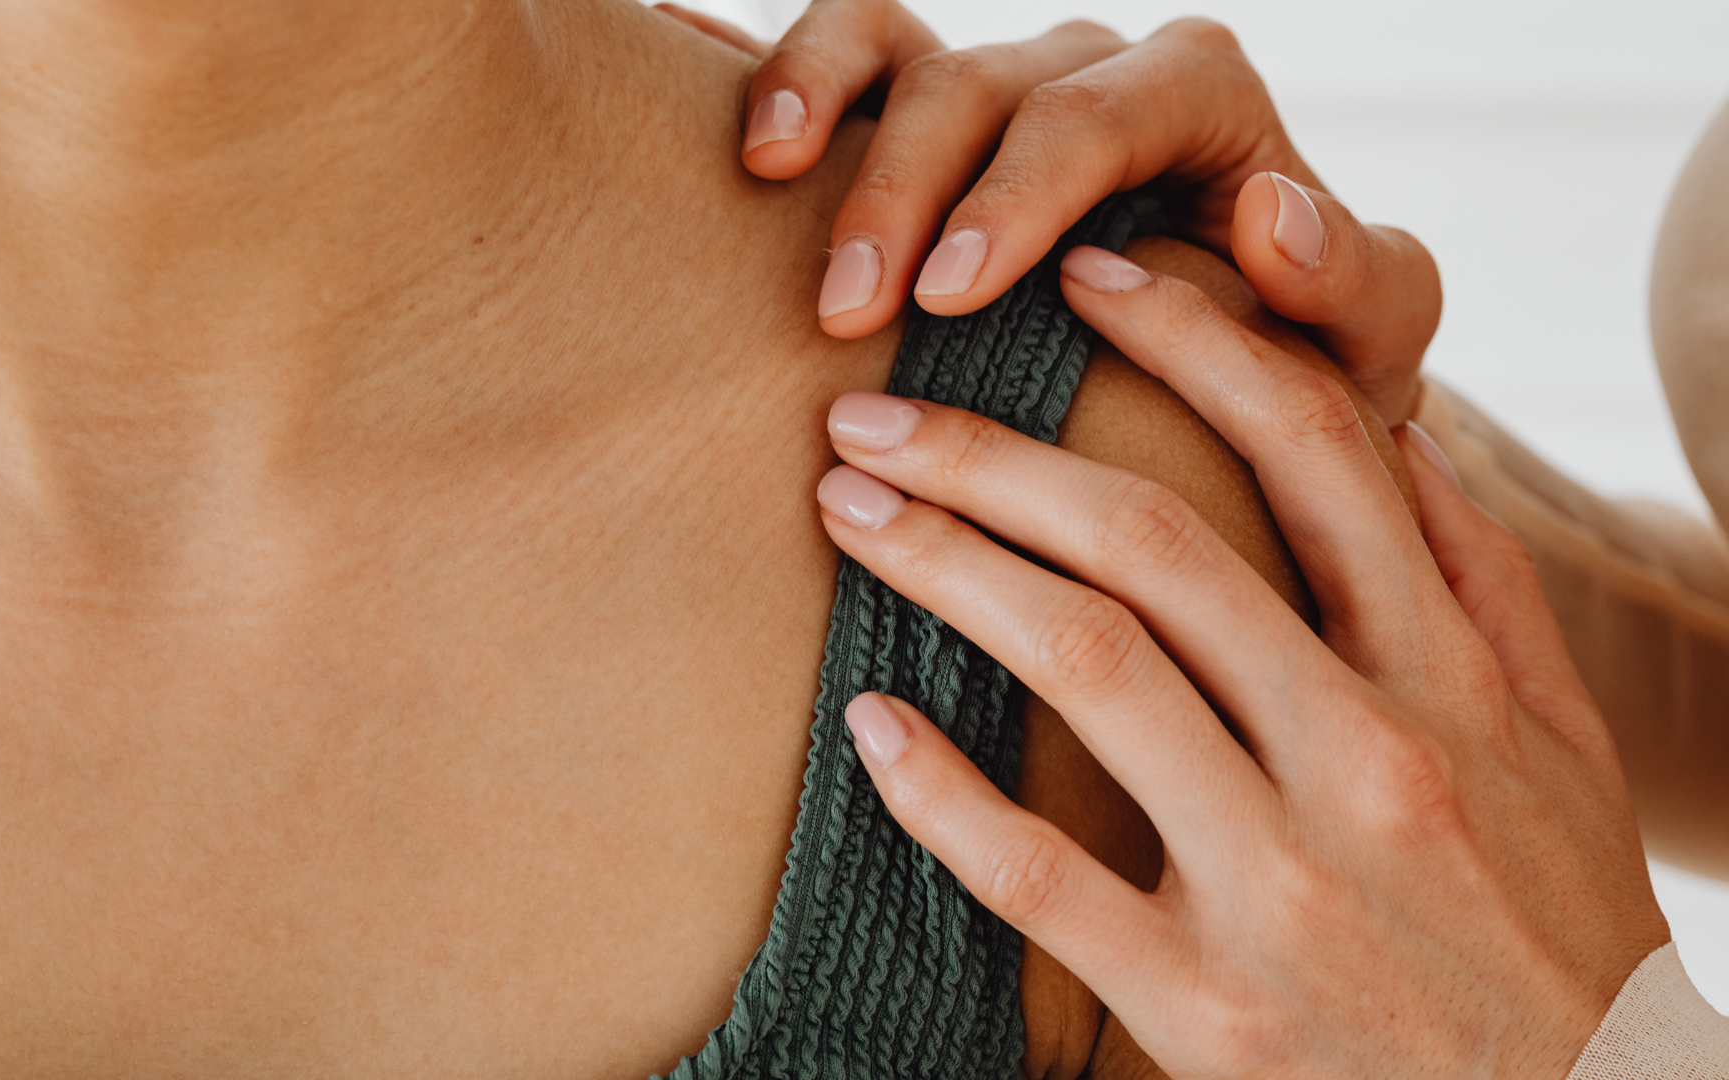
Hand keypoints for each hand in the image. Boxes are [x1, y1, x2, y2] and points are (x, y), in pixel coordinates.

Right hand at [666, 0, 1437, 426]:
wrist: (1229, 379)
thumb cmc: (1298, 362)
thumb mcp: (1368, 340)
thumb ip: (1357, 280)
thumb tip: (1270, 211)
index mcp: (1197, 99)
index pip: (1093, 117)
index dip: (1014, 196)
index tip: (948, 296)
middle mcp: (1089, 71)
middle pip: (976, 83)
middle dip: (902, 190)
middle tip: (846, 311)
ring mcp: (998, 84)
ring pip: (894, 44)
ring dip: (822, 107)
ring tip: (768, 180)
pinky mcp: (920, 111)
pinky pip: (844, 53)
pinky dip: (783, 75)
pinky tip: (743, 138)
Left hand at [812, 246, 1668, 1078]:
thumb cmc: (1557, 928)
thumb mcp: (1563, 748)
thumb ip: (1485, 590)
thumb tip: (1401, 438)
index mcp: (1456, 679)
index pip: (1317, 451)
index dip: (1193, 340)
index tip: (1084, 279)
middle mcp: (1371, 757)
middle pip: (1157, 541)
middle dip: (995, 454)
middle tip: (875, 410)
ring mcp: (1284, 884)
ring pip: (1088, 668)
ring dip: (947, 569)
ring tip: (850, 511)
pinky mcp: (1204, 1006)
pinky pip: (1039, 876)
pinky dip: (938, 788)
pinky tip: (866, 721)